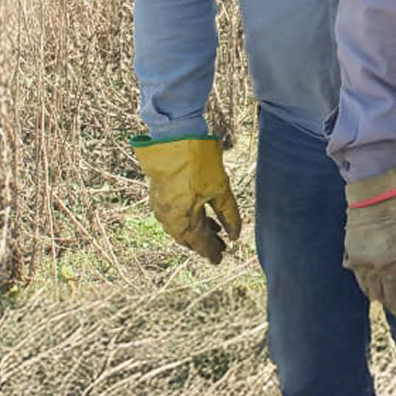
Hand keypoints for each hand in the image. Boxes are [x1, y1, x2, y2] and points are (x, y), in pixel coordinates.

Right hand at [131, 135, 242, 262]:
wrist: (173, 136)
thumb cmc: (198, 161)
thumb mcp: (220, 188)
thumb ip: (229, 213)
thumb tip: (235, 235)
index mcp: (182, 220)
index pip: (199, 243)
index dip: (211, 251)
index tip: (220, 259)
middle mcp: (168, 217)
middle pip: (188, 237)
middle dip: (205, 242)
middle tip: (221, 247)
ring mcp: (161, 205)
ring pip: (181, 226)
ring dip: (198, 230)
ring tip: (216, 232)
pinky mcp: (160, 193)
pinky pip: (175, 214)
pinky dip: (189, 218)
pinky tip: (201, 214)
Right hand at [344, 160, 395, 319]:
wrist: (383, 184)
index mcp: (391, 269)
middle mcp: (371, 268)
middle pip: (378, 294)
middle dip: (388, 300)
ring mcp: (357, 257)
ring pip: (365, 284)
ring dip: (375, 290)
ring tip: (384, 292)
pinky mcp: (350, 245)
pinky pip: (356, 270)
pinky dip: (364, 276)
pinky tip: (372, 274)